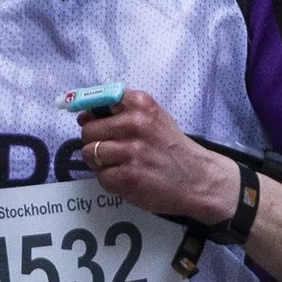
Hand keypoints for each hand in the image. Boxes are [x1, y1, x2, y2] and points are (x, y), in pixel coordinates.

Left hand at [74, 92, 244, 224]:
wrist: (198, 178)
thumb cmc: (172, 147)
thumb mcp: (154, 117)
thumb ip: (123, 111)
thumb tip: (83, 114)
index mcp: (140, 104)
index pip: (97, 101)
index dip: (88, 113)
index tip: (85, 120)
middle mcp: (135, 124)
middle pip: (88, 131)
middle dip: (95, 142)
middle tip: (112, 150)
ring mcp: (131, 151)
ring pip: (90, 154)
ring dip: (100, 163)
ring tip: (120, 165)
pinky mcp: (128, 176)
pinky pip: (101, 176)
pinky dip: (110, 180)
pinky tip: (127, 178)